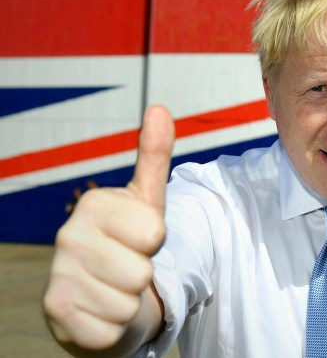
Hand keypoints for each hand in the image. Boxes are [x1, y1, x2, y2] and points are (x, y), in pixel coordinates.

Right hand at [43, 105, 174, 351]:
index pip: (155, 231)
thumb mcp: (147, 201)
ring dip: (129, 302)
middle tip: (127, 267)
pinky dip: (114, 328)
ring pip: (129, 302)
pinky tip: (100, 311)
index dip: (156, 241)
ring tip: (114, 288)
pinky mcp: (55, 313)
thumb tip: (160, 107)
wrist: (99, 297)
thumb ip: (154, 156)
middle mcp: (67, 237)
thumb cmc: (129, 244)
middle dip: (144, 275)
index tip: (140, 238)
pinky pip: (111, 329)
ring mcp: (57, 275)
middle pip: (143, 270)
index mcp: (93, 204)